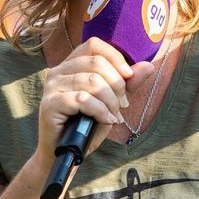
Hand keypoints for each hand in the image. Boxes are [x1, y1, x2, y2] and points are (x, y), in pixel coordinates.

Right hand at [36, 38, 153, 161]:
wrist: (68, 152)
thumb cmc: (88, 125)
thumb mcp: (112, 101)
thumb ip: (128, 84)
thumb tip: (149, 66)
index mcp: (71, 64)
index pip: (94, 45)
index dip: (115, 58)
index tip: (129, 77)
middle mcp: (58, 71)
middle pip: (97, 63)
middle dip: (117, 85)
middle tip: (122, 106)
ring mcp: (52, 87)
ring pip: (92, 81)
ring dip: (111, 102)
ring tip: (114, 116)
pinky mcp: (50, 104)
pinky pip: (82, 99)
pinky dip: (100, 111)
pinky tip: (105, 121)